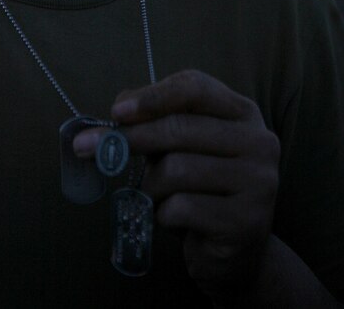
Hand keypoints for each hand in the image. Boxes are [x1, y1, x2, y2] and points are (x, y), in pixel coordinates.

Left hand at [74, 69, 279, 303]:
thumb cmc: (199, 189)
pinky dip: (163, 215)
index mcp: (242, 113)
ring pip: (175, 170)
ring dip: (151, 186)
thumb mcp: (179, 148)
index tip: (115, 112)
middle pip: (180, 128)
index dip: (152, 96)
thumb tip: (116, 113)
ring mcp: (259, 182)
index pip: (194, 87)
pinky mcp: (246, 221)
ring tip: (158, 197)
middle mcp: (259, 142)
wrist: (235, 255)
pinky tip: (175, 220)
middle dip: (129, 138)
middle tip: (85, 147)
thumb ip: (154, 123)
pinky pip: (180, 208)